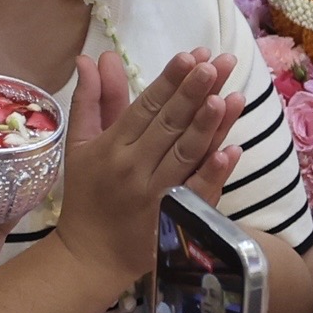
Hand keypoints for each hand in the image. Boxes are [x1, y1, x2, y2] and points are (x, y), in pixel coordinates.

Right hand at [49, 51, 235, 288]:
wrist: (91, 256)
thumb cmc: (88, 195)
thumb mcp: (80, 145)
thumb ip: (91, 100)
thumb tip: (93, 57)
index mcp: (112, 147)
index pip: (145, 107)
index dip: (170, 80)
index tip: (192, 55)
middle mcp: (134, 168)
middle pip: (170, 125)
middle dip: (194, 92)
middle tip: (217, 64)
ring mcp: (156, 195)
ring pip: (187, 154)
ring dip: (210, 125)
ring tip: (230, 96)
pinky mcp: (174, 220)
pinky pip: (197, 193)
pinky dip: (214, 172)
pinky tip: (232, 150)